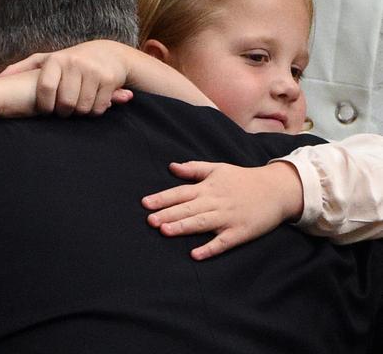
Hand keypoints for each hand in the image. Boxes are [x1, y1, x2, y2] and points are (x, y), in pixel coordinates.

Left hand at [0, 41, 132, 116]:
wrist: (109, 53)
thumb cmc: (70, 61)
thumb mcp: (47, 60)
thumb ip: (22, 69)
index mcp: (56, 59)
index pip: (45, 89)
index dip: (45, 105)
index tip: (46, 111)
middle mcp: (74, 63)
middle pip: (65, 103)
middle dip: (63, 112)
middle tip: (64, 109)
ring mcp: (93, 70)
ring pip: (82, 107)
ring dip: (79, 112)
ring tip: (77, 105)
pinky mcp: (109, 79)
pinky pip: (98, 108)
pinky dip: (94, 111)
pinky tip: (92, 102)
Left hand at [141, 161, 303, 259]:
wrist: (277, 189)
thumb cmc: (243, 179)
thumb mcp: (218, 168)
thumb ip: (194, 169)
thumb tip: (171, 166)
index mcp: (208, 187)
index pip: (181, 192)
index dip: (163, 198)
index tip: (145, 203)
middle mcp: (215, 202)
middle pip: (188, 208)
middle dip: (168, 214)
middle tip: (149, 221)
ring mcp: (228, 218)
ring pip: (201, 224)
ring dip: (183, 227)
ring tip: (165, 231)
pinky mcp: (240, 232)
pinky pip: (222, 242)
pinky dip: (209, 248)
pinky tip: (195, 254)